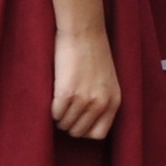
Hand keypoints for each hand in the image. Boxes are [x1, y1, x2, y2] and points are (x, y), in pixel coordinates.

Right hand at [49, 26, 120, 140]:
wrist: (84, 31)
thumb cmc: (93, 53)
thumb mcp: (107, 81)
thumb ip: (101, 101)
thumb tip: (84, 124)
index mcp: (114, 101)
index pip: (98, 134)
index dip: (84, 130)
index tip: (77, 120)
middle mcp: (101, 103)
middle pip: (79, 132)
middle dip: (69, 124)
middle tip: (64, 109)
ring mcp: (84, 99)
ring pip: (65, 125)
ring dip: (59, 117)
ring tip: (59, 102)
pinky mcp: (67, 92)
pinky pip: (55, 114)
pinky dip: (51, 109)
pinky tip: (54, 96)